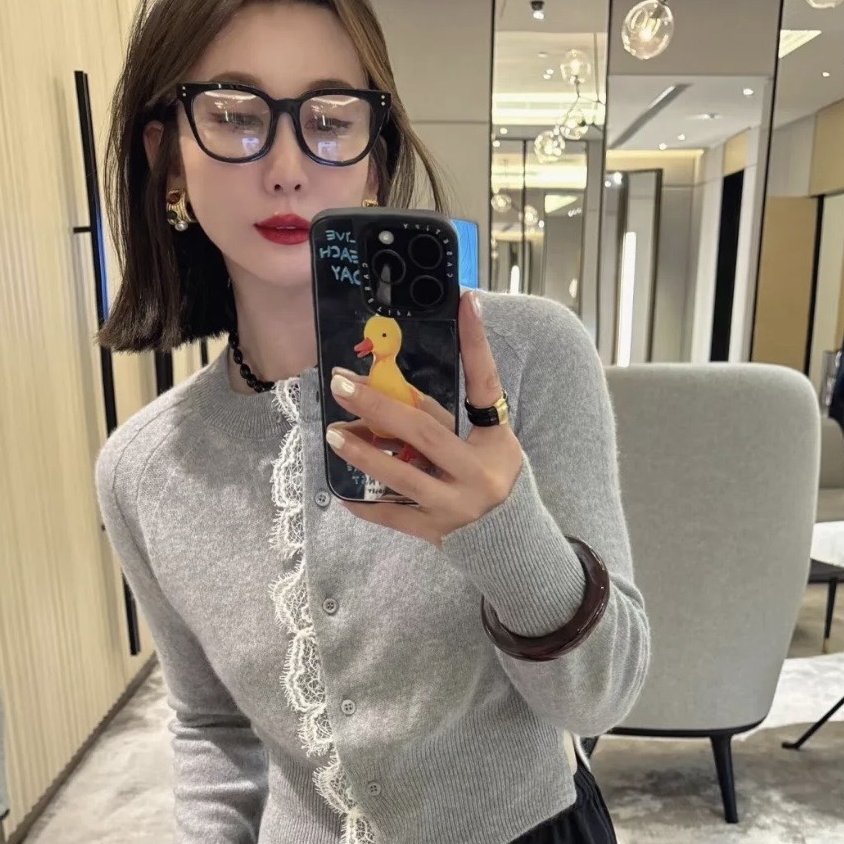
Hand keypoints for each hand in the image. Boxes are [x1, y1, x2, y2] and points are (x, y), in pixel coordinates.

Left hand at [326, 291, 523, 548]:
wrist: (509, 541)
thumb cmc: (493, 477)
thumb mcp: (488, 441)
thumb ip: (451, 412)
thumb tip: (405, 377)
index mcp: (494, 443)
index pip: (485, 385)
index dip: (476, 344)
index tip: (465, 302)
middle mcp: (475, 474)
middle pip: (425, 431)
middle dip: (379, 406)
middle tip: (342, 384)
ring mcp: (453, 507)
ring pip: (402, 476)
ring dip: (364, 453)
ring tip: (334, 433)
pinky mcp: (433, 531)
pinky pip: (392, 516)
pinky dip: (366, 503)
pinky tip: (342, 490)